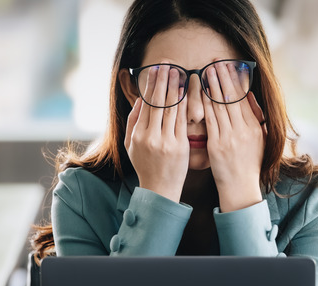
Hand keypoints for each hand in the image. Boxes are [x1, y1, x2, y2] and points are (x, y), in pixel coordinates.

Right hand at [123, 63, 188, 202]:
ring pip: (171, 109)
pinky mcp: (180, 146)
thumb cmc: (145, 166)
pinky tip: (187, 92)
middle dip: (163, 80)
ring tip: (179, 71)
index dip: (151, 84)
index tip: (156, 69)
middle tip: (168, 63)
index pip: (146, 104)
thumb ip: (133, 121)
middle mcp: (150, 136)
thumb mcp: (130, 145)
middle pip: (157, 102)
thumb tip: (139, 100)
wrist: (159, 189)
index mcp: (137, 135)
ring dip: (175, 88)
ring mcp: (165, 141)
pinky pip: (183, 121)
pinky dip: (185, 105)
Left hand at [202, 63, 266, 211]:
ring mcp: (230, 137)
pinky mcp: (218, 145)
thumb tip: (250, 96)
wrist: (241, 188)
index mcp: (254, 127)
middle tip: (216, 60)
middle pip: (232, 97)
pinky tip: (200, 93)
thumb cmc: (248, 165)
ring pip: (221, 106)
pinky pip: (210, 120)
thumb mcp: (260, 140)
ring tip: (207, 70)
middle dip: (223, 77)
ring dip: (213, 86)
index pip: (244, 97)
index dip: (235, 80)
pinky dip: (205, 104)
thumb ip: (256, 117)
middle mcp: (244, 130)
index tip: (229, 65)